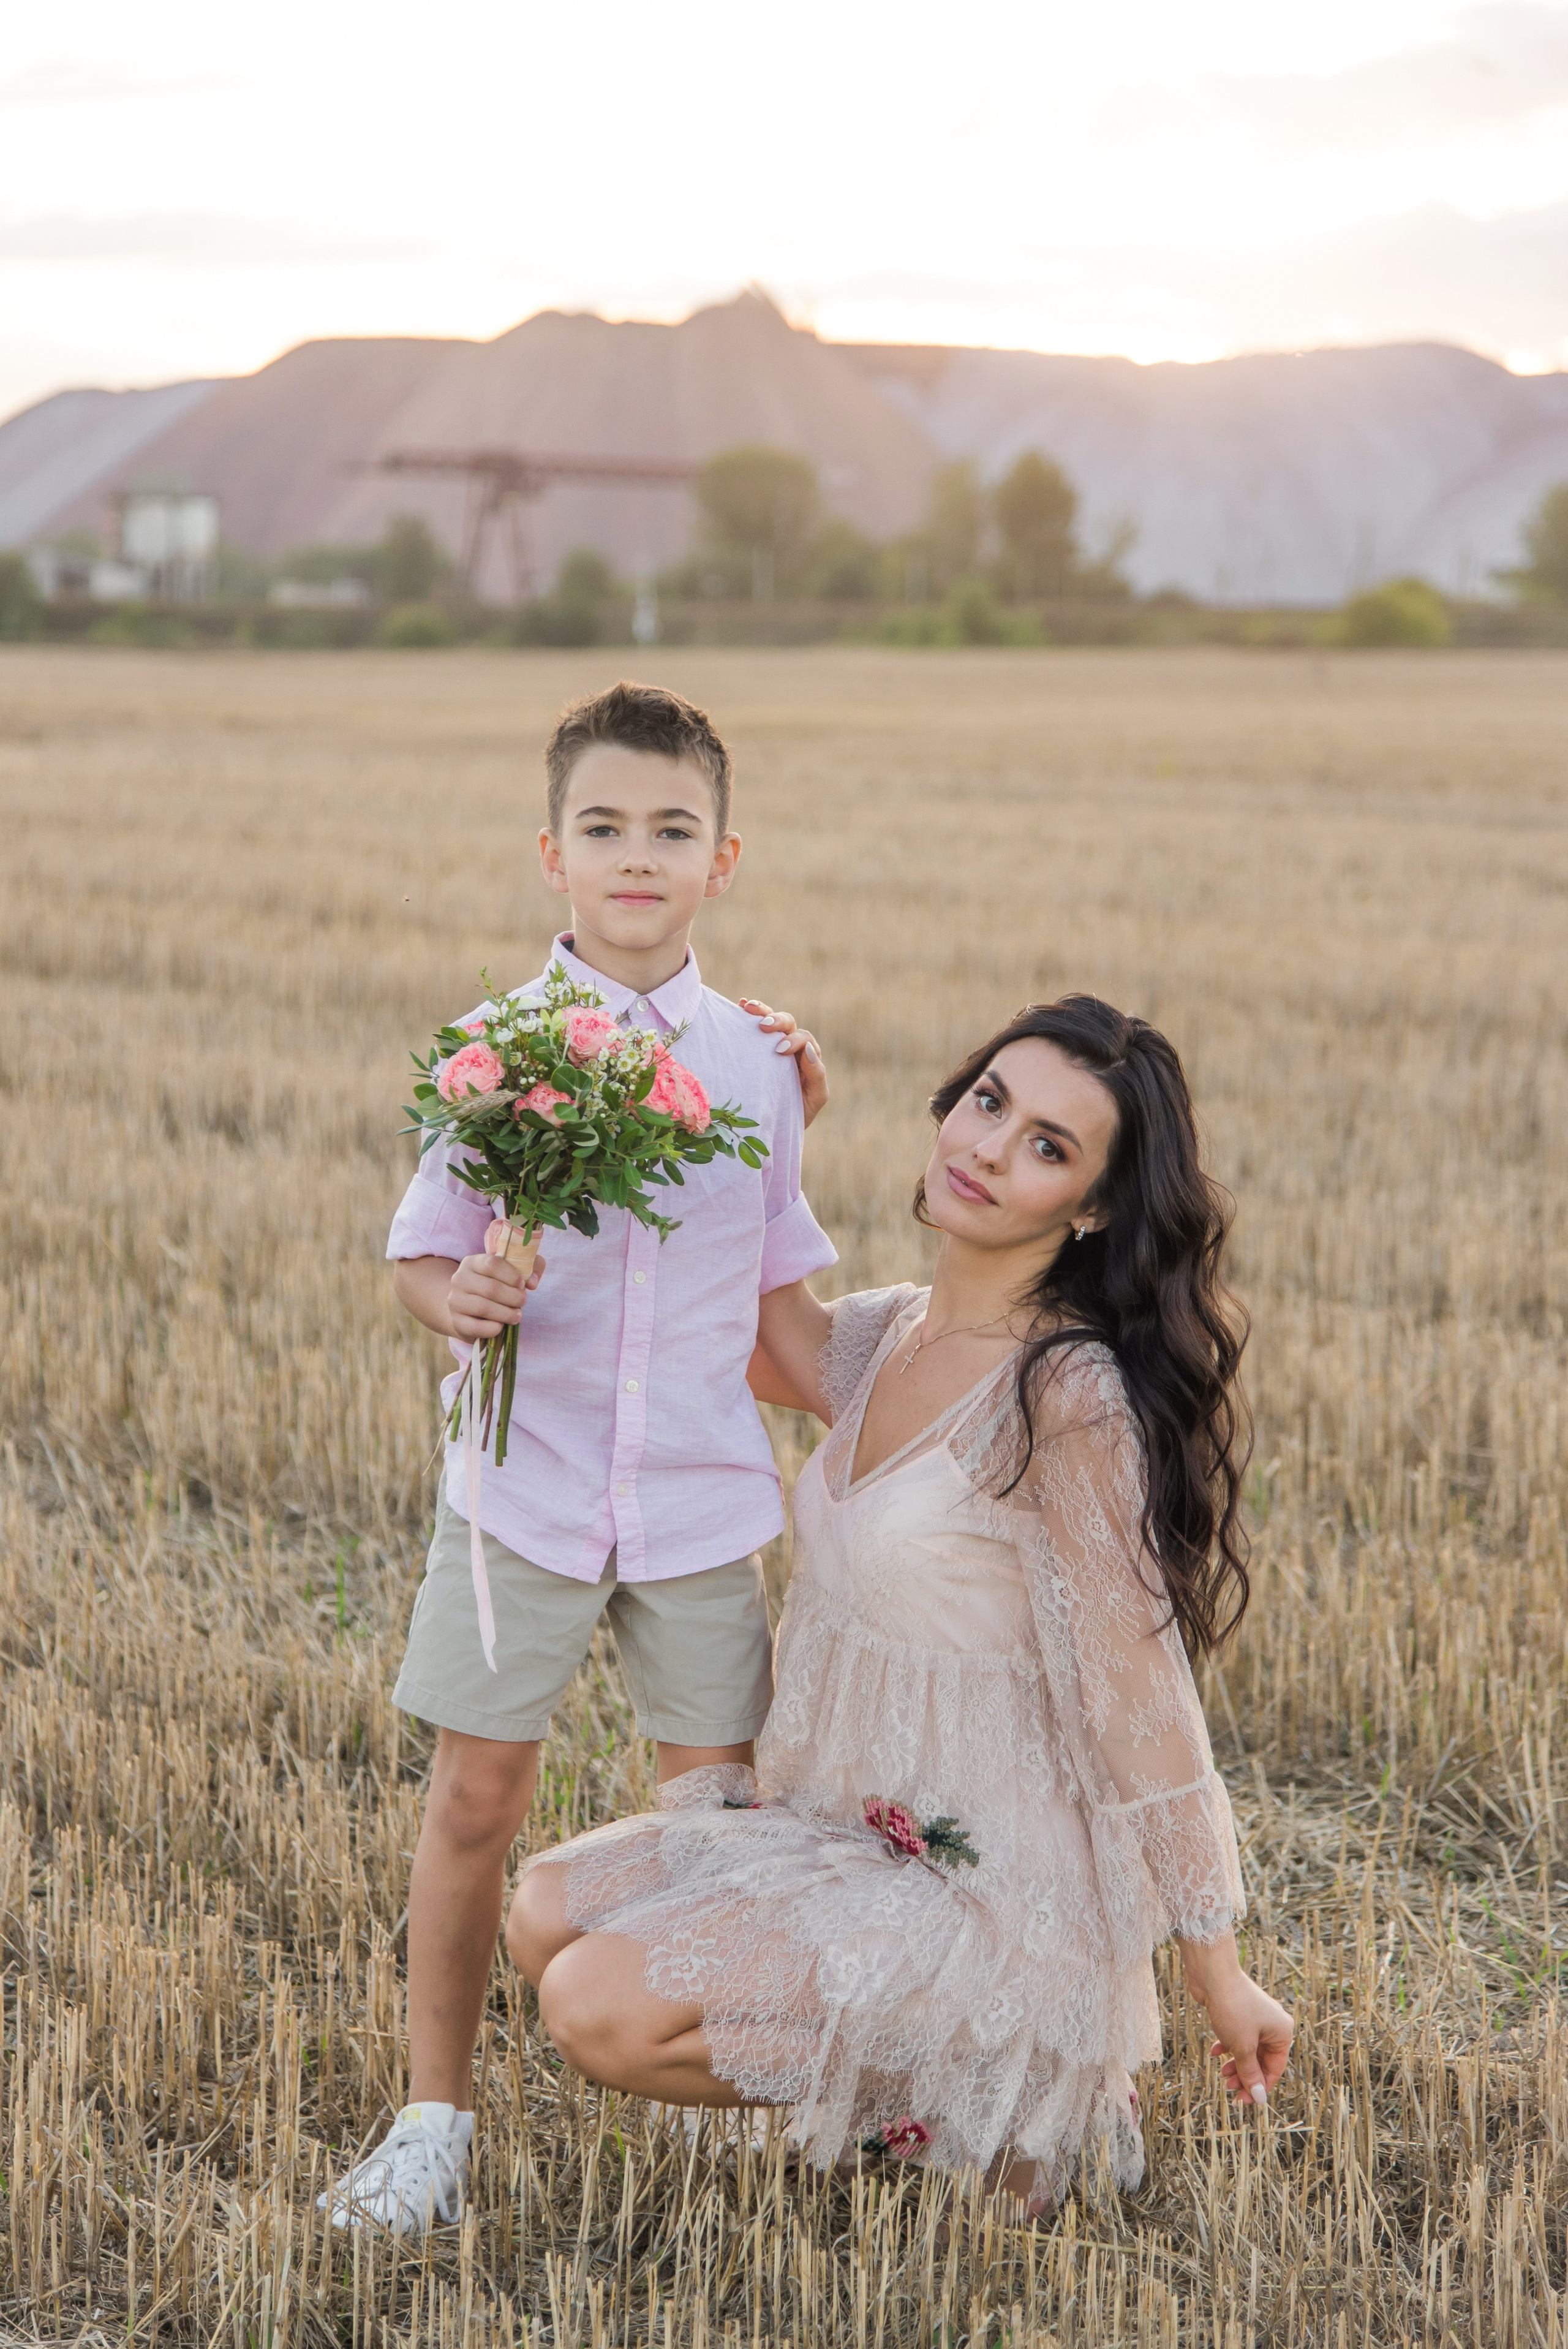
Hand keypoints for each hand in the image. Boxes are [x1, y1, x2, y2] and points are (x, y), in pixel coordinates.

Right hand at [445, 1249, 545, 1343]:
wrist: (467, 1307)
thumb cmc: (495, 1285)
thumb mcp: (512, 1271)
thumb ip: (530, 1267)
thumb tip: (533, 1282)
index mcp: (473, 1262)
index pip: (492, 1264)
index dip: (512, 1275)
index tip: (522, 1284)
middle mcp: (459, 1279)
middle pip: (491, 1288)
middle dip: (513, 1297)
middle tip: (523, 1302)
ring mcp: (455, 1301)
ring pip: (483, 1308)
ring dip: (506, 1313)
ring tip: (517, 1315)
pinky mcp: (456, 1322)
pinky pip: (476, 1327)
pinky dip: (493, 1328)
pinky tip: (501, 1326)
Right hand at [740, 999, 827, 1126]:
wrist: (777, 1126)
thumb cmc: (799, 1112)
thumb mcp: (815, 1097)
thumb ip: (817, 1074)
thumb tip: (807, 1050)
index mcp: (807, 1057)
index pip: (804, 1038)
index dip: (794, 1041)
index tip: (779, 1051)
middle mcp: (791, 1047)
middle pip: (788, 1023)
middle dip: (777, 1020)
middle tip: (764, 1026)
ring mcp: (772, 1046)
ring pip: (771, 1020)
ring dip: (762, 1011)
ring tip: (748, 1007)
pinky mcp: (756, 1048)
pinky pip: (753, 1026)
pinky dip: (747, 1013)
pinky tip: (740, 1005)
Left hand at [1180, 1939, 1292, 2106]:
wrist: (1213, 1974)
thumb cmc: (1233, 2008)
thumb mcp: (1243, 2046)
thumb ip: (1250, 2073)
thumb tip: (1259, 2099)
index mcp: (1282, 2032)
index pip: (1274, 2069)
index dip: (1259, 2087)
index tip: (1243, 2100)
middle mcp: (1272, 2025)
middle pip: (1261, 2061)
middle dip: (1245, 2076)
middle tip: (1228, 2089)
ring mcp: (1255, 2018)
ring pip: (1248, 2050)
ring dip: (1236, 2064)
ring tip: (1221, 2074)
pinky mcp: (1239, 2013)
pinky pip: (1237, 2037)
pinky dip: (1228, 2047)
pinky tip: (1215, 2052)